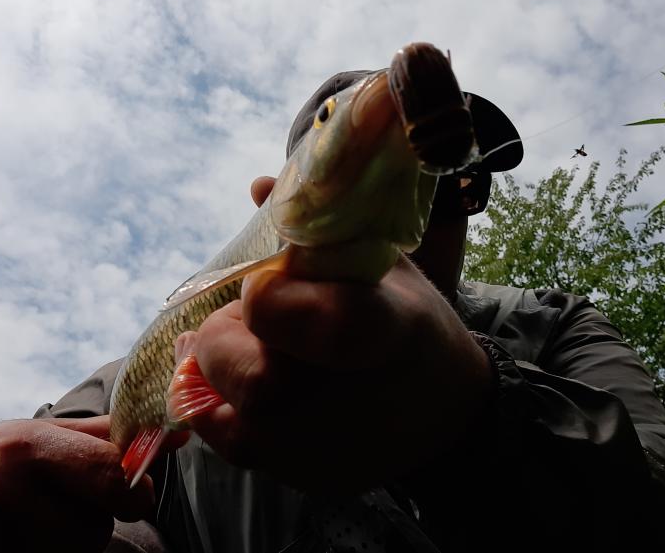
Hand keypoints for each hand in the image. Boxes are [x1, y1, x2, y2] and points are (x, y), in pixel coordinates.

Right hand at [0, 416, 153, 552]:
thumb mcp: (42, 436)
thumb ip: (108, 438)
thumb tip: (177, 435)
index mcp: (30, 446)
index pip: (112, 475)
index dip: (136, 491)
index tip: (133, 495)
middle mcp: (3, 489)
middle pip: (93, 530)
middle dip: (96, 523)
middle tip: (70, 508)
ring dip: (65, 547)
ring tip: (32, 522)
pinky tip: (15, 540)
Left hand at [178, 177, 494, 492]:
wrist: (445, 413)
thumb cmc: (413, 327)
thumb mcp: (383, 265)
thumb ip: (321, 229)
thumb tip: (259, 186)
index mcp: (380, 331)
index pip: (292, 315)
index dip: (267, 298)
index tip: (271, 283)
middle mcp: (343, 400)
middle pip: (241, 365)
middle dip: (230, 332)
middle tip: (256, 319)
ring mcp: (318, 449)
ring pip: (220, 404)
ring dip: (222, 365)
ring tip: (255, 346)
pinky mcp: (300, 478)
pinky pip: (224, 438)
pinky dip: (219, 403)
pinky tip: (247, 378)